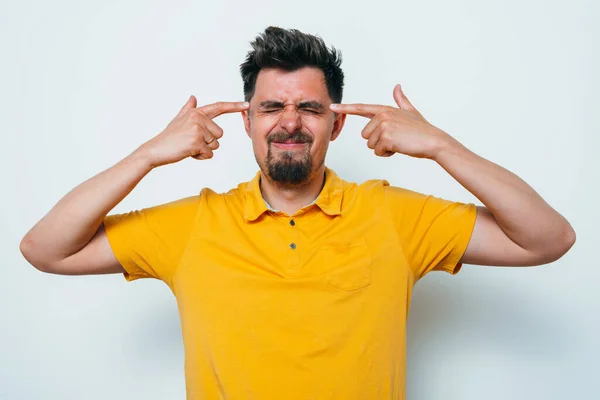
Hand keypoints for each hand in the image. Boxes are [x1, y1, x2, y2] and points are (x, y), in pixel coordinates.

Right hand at [138, 96, 248, 167]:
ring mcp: (197, 129)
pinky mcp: (196, 142)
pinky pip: (209, 154)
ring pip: (215, 145)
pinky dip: (200, 157)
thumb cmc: (169, 137)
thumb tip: (193, 97)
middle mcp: (198, 118)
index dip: (234, 106)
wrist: (155, 150)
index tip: (247, 105)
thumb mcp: (179, 120)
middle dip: (208, 142)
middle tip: (191, 141)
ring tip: (188, 146)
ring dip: (204, 150)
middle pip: (219, 134)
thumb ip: (188, 109)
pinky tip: (188, 152)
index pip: (218, 107)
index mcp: (196, 112)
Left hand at [330, 84, 452, 158]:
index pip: (361, 108)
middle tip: (396, 139)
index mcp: (385, 109)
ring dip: (383, 149)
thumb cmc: (422, 130)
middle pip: (365, 135)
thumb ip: (401, 100)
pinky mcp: (386, 137)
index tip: (332, 107)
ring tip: (399, 143)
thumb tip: (397, 86)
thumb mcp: (410, 112)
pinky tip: (400, 148)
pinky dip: (387, 154)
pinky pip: (378, 151)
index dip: (345, 108)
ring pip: (370, 145)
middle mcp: (382, 115)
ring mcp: (384, 125)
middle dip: (378, 142)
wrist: (434, 141)